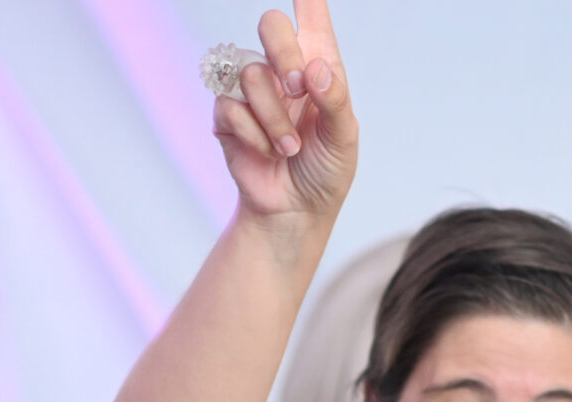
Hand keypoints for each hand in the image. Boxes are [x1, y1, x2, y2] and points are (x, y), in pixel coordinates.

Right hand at [213, 0, 355, 226]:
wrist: (295, 212)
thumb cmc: (325, 170)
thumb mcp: (343, 137)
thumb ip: (334, 99)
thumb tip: (314, 69)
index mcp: (319, 65)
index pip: (313, 17)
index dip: (308, 0)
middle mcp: (284, 70)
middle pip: (271, 24)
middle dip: (284, 52)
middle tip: (298, 86)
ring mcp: (253, 91)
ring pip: (252, 73)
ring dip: (274, 117)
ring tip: (288, 147)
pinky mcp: (228, 116)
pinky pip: (231, 106)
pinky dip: (254, 135)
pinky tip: (266, 152)